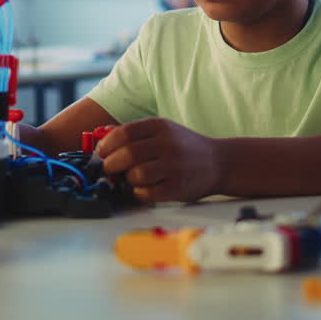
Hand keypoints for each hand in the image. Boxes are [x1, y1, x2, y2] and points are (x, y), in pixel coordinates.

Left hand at [95, 118, 224, 202]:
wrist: (219, 162)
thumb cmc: (185, 147)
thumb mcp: (163, 131)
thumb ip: (135, 133)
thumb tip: (101, 135)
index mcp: (161, 126)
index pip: (124, 133)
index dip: (107, 145)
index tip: (102, 153)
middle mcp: (168, 144)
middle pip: (127, 154)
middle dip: (111, 164)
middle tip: (109, 169)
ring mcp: (175, 166)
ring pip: (136, 175)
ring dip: (127, 179)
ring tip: (132, 178)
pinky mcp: (178, 187)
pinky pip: (147, 193)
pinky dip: (139, 193)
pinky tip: (143, 188)